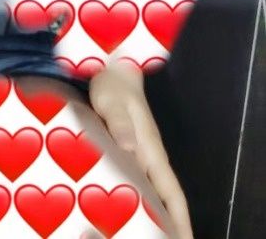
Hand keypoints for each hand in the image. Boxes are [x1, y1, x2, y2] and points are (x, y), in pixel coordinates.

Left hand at [88, 60, 192, 238]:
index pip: (172, 192)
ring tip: (142, 233)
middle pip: (162, 197)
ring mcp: (137, 152)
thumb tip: (130, 147)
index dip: (180, 219)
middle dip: (166, 223)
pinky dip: (132, 196)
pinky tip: (121, 207)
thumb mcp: (112, 101)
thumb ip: (120, 122)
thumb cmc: (112, 85)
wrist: (110, 68)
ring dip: (148, 212)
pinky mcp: (124, 148)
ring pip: (147, 190)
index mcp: (150, 150)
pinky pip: (131, 178)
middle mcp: (147, 155)